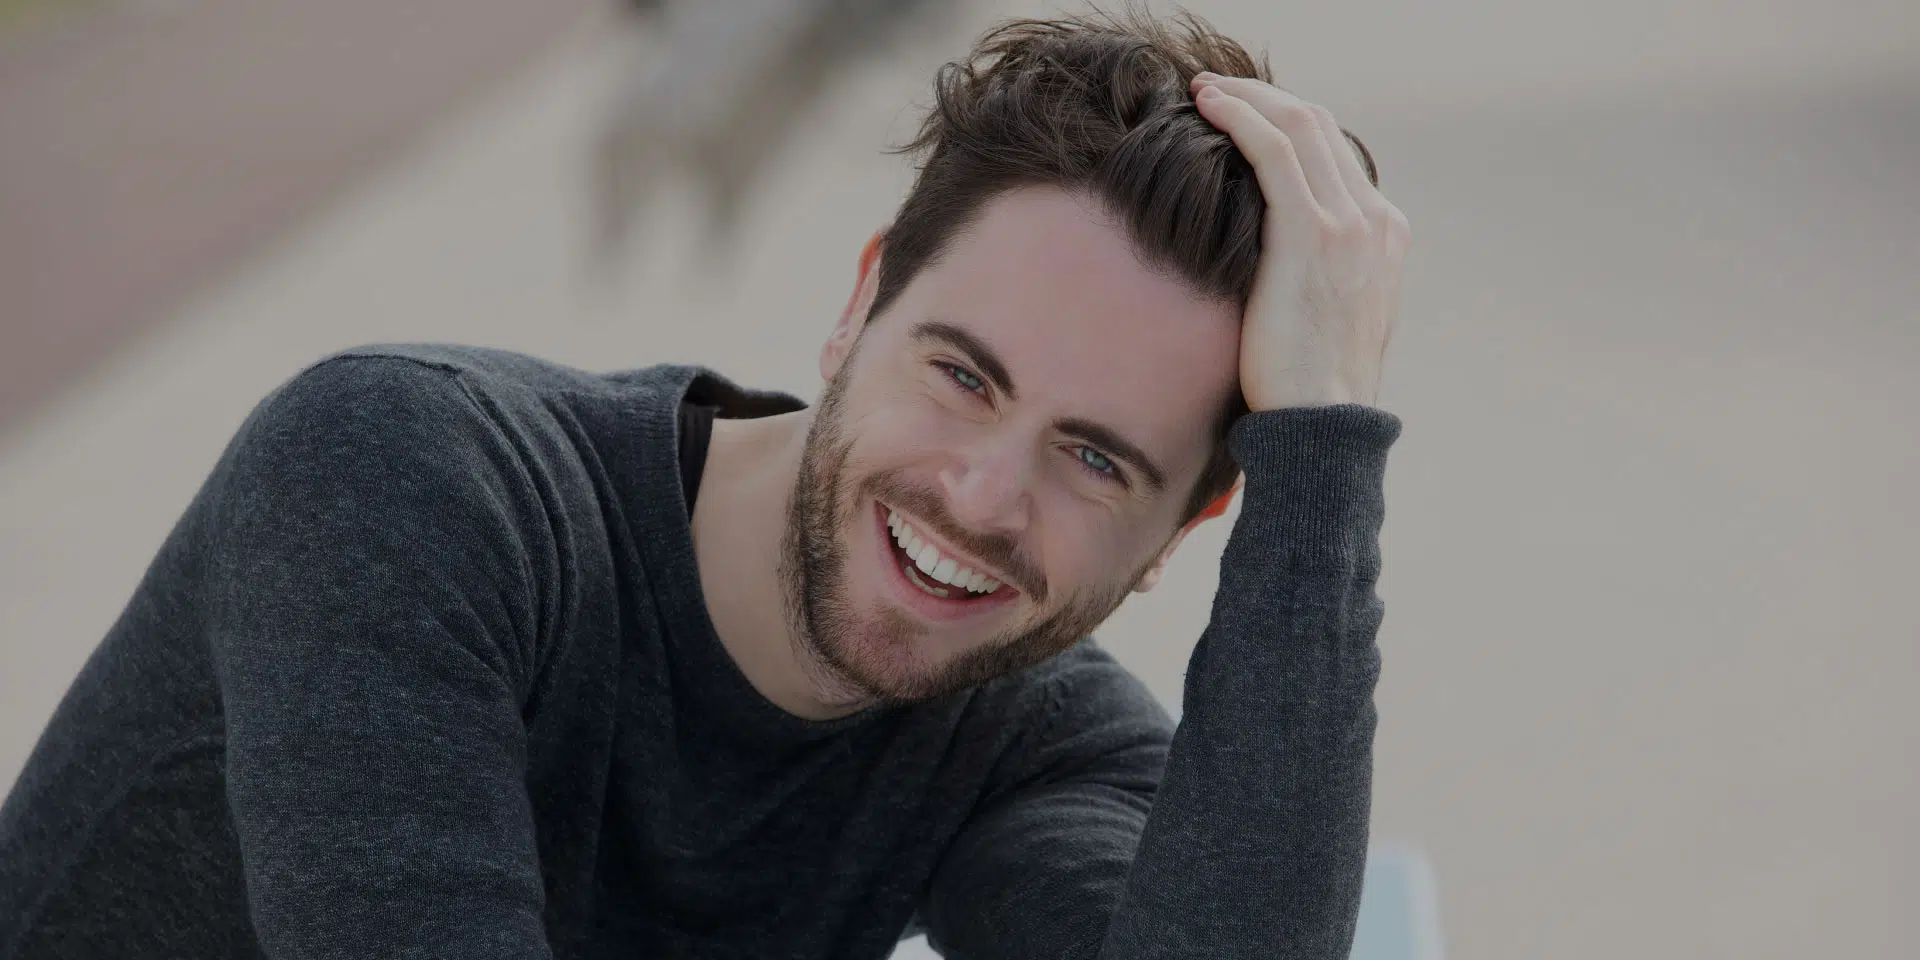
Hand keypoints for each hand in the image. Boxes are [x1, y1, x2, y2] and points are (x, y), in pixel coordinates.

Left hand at [1190, 73, 1410, 409]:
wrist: (1324, 427)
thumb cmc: (1310, 388)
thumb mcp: (1327, 321)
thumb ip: (1318, 278)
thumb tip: (1277, 269)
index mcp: (1383, 235)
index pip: (1337, 154)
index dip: (1289, 125)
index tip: (1245, 119)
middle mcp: (1374, 220)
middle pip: (1320, 127)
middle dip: (1267, 98)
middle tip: (1218, 92)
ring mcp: (1348, 224)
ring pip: (1298, 126)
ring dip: (1247, 97)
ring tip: (1203, 91)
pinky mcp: (1310, 234)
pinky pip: (1273, 151)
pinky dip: (1240, 117)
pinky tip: (1207, 106)